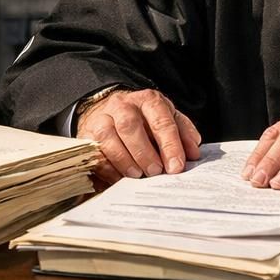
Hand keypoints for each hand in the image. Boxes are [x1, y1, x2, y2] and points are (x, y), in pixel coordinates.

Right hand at [75, 88, 201, 183]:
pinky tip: (118, 178)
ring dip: (124, 160)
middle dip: (144, 152)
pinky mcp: (86, 133)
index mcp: (148, 100)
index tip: (176, 166)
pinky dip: (106, 168)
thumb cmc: (145, 118)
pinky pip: (93, 152)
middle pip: (130, 127)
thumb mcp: (168, 118)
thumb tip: (193, 153)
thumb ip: (183, 133)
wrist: (110, 107)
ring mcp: (101, 118)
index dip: (170, 145)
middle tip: (156, 171)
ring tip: (137, 175)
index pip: (161, 121)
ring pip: (108, 138)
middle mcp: (123, 106)